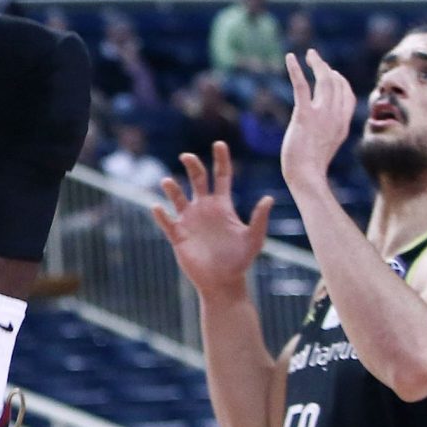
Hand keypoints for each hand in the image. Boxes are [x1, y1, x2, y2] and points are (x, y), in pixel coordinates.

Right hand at [151, 141, 272, 300]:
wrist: (223, 282)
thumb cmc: (240, 261)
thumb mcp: (254, 239)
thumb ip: (259, 219)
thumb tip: (269, 198)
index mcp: (223, 205)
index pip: (221, 176)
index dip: (221, 159)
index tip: (219, 144)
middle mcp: (204, 208)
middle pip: (197, 179)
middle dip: (192, 166)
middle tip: (187, 157)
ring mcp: (189, 220)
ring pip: (177, 197)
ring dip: (172, 188)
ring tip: (167, 181)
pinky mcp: (178, 235)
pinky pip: (166, 221)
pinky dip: (161, 214)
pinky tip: (157, 207)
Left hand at [281, 50, 354, 185]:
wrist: (306, 176)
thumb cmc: (311, 167)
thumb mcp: (326, 146)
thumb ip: (328, 131)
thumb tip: (321, 126)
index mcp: (342, 124)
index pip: (348, 95)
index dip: (340, 81)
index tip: (331, 72)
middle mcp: (336, 117)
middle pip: (337, 84)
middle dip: (327, 68)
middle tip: (315, 58)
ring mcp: (322, 115)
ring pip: (324, 81)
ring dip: (317, 63)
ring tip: (309, 54)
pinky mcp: (304, 115)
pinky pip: (302, 87)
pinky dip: (296, 69)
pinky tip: (290, 57)